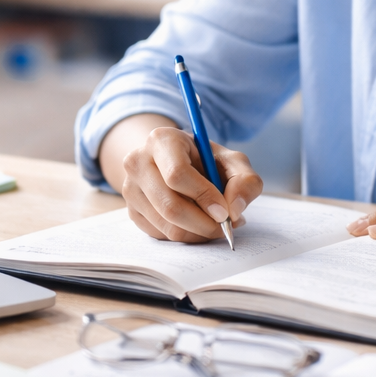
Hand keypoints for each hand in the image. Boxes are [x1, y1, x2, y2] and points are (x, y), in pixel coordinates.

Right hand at [101, 115, 262, 242]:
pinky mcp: (132, 211)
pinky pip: (161, 235)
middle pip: (170, 205)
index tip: (224, 211)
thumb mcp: (232, 161)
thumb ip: (245, 180)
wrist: (175, 162)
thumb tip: (234, 210)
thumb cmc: (206, 161)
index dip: (204, 196)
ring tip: (217, 224)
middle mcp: (138, 162)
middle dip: (204, 223)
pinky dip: (186, 236)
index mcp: (161, 140)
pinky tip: (199, 224)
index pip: (177, 174)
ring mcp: (130, 188)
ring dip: (198, 233)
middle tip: (226, 226)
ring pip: (166, 225)